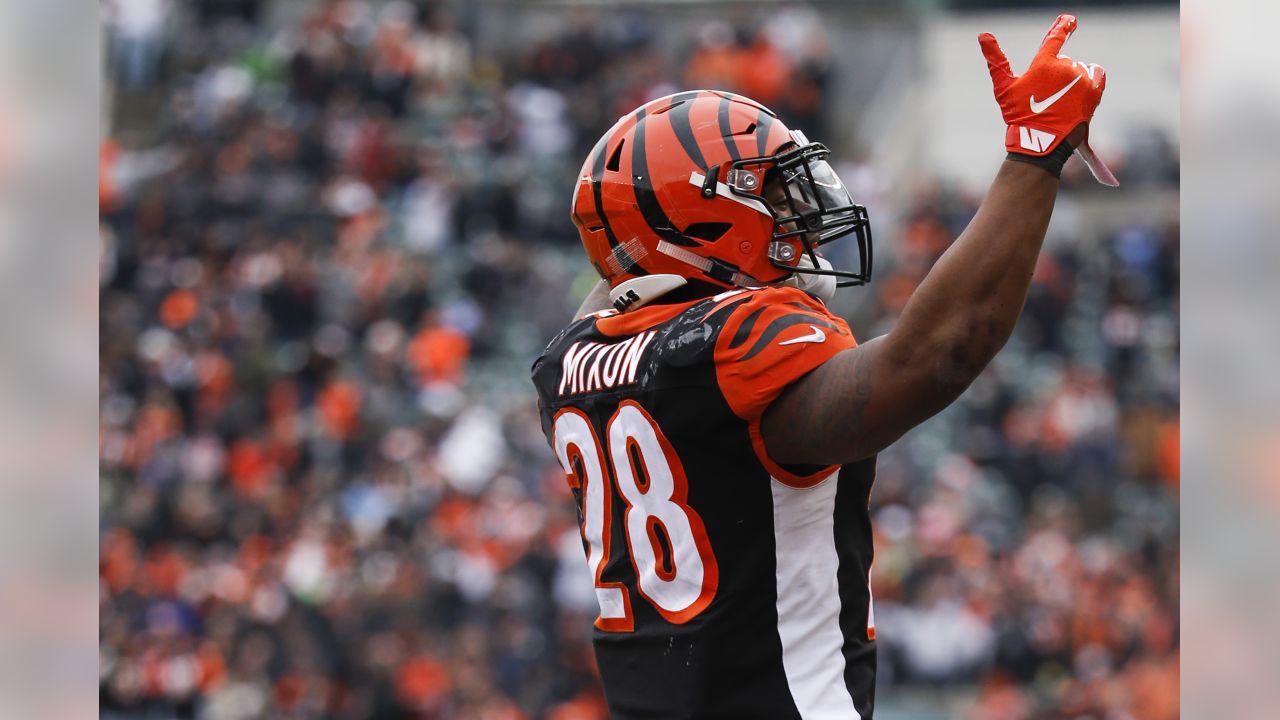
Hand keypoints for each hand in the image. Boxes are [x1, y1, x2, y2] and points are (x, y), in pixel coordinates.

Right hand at [980, 14, 1117, 185]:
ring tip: (1061, 100)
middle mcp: (1066, 68)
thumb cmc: (1018, 115)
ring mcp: (1082, 80)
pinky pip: (1097, 75)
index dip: (1063, 26)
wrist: (1041, 142)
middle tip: (1046, 96)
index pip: (1055, 38)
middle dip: (1056, 74)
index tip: (1069, 19)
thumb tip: (983, 34)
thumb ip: (995, 60)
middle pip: (1064, 62)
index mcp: (1044, 64)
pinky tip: (1080, 91)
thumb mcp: (1003, 88)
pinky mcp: (1094, 91)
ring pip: (1079, 70)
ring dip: (1071, 80)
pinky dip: (1090, 80)